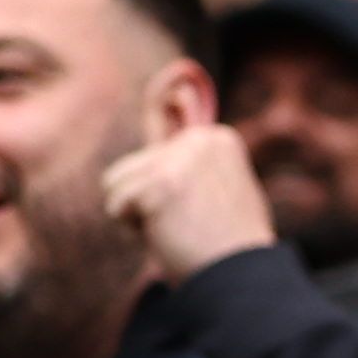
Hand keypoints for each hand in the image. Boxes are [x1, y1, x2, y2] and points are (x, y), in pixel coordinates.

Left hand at [99, 122, 275, 281]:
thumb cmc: (227, 243)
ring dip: (138, 216)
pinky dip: (136, 231)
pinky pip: (116, 207)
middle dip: (149, 201)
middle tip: (190, 225)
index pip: (158, 135)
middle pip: (131, 166)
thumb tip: (178, 78)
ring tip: (180, 231)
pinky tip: (171, 236)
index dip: (162, 182)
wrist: (241, 279)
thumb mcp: (217, 185)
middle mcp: (199, 139)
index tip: (191, 205)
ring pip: (116, 183)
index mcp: (218, 136)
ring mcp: (178, 160)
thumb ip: (191, 148)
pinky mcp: (158, 185)